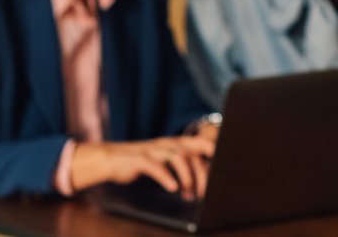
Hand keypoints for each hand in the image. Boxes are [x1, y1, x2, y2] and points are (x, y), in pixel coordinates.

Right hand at [70, 136, 214, 198]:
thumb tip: (204, 181)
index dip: (215, 151)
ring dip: (187, 178)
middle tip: (205, 193)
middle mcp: (167, 143)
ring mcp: (154, 150)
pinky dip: (167, 177)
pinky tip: (173, 188)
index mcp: (175, 143)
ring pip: (178, 158)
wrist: (112, 160)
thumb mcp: (165, 160)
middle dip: (202, 173)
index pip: (201, 143)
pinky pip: (156, 167)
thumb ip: (183, 165)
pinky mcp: (140, 160)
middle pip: (192, 153)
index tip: (226, 164)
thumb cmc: (143, 162)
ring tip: (189, 195)